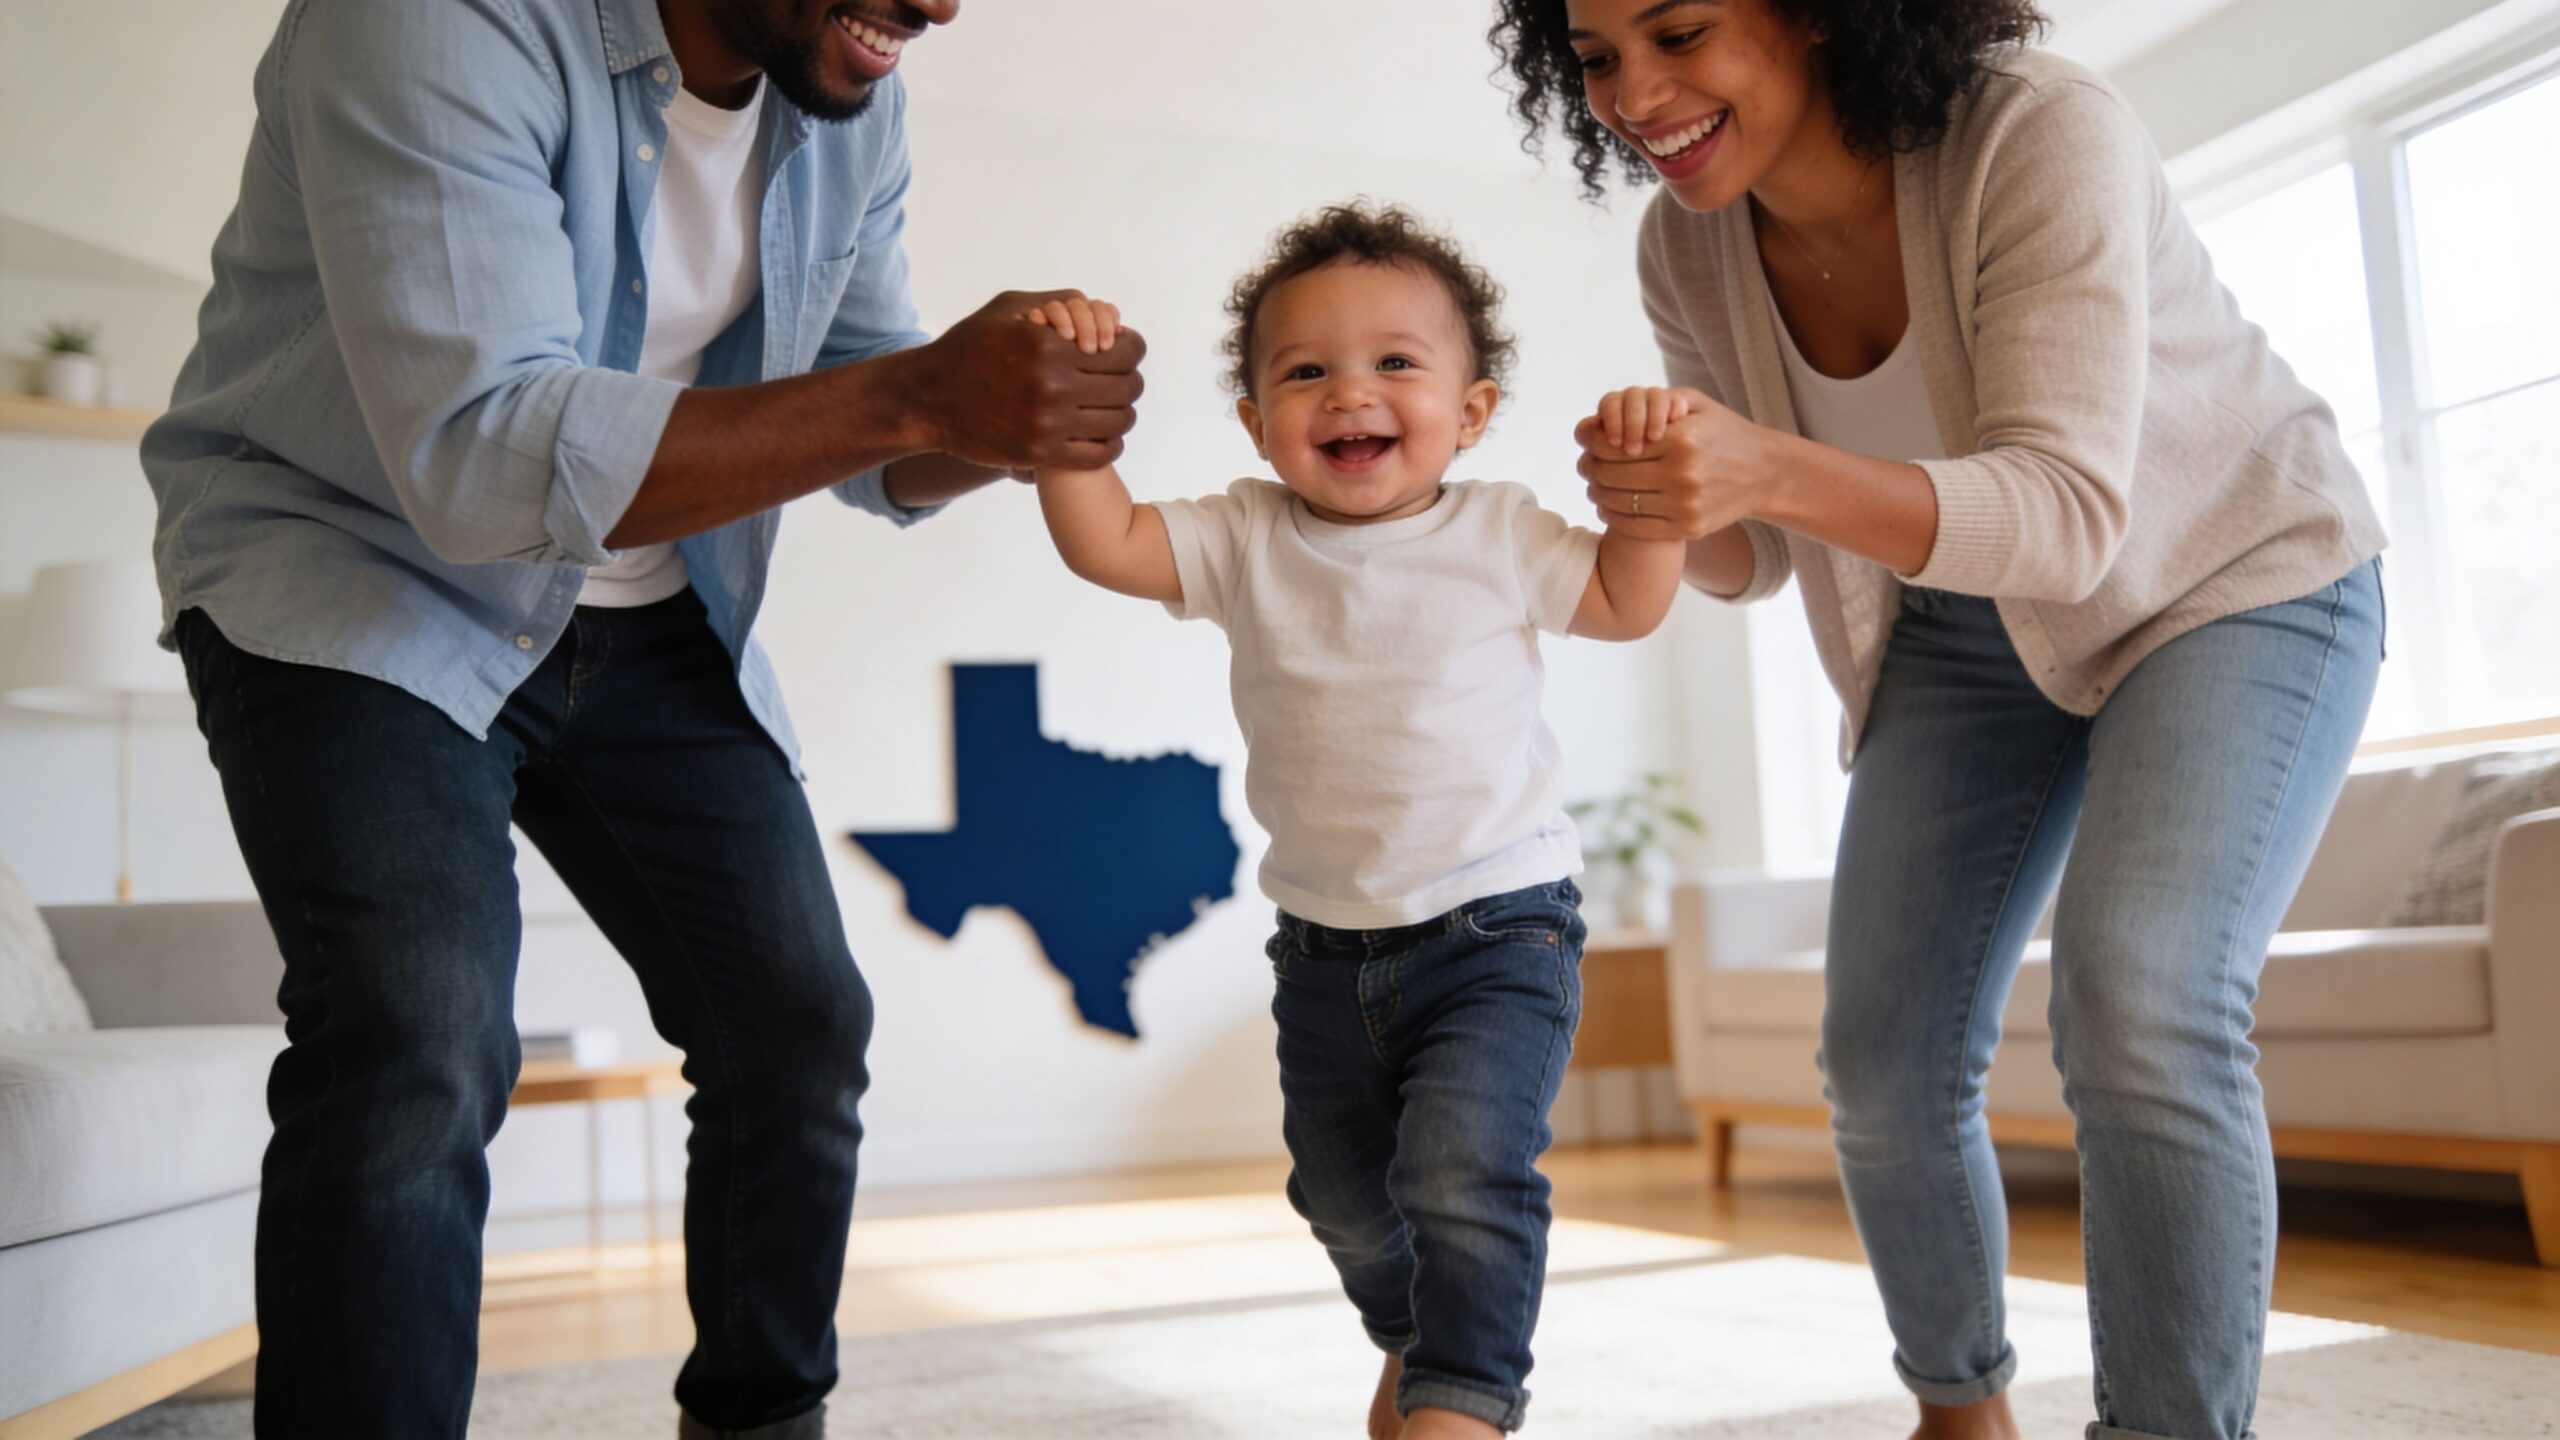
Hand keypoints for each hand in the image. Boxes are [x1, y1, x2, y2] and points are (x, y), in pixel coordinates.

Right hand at [903, 289, 1145, 471]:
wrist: (929, 398)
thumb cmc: (972, 346)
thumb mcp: (1009, 309)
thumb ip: (1061, 304)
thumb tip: (1108, 314)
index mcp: (1050, 344)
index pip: (1127, 351)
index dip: (1132, 349)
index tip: (1122, 352)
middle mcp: (1053, 385)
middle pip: (1128, 386)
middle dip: (1128, 380)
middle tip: (1116, 381)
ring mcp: (1048, 423)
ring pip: (1120, 421)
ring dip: (1121, 413)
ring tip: (1107, 408)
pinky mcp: (1041, 454)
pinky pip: (1100, 453)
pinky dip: (1109, 445)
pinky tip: (1100, 435)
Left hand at [1575, 386, 1769, 540]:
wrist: (1765, 472)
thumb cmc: (1721, 432)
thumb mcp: (1694, 404)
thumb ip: (1649, 403)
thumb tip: (1598, 420)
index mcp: (1681, 438)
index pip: (1613, 444)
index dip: (1592, 444)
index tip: (1587, 443)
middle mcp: (1682, 473)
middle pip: (1610, 474)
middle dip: (1590, 468)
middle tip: (1585, 466)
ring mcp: (1685, 505)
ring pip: (1618, 502)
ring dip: (1598, 494)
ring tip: (1595, 486)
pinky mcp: (1688, 528)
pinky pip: (1635, 526)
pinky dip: (1615, 517)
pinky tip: (1610, 506)